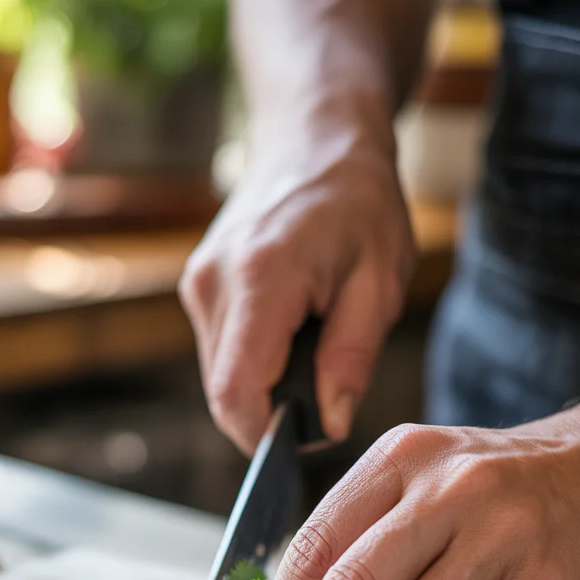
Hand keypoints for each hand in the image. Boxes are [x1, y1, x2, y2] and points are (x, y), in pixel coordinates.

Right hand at [179, 134, 414, 454]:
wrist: (314, 136)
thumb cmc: (358, 200)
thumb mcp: (380, 281)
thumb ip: (351, 358)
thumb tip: (327, 425)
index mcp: (261, 280)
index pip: (236, 392)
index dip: (265, 436)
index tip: (306, 444)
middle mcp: (214, 285)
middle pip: (224, 393)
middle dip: (272, 415)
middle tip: (327, 395)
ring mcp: (199, 285)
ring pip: (221, 377)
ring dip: (266, 386)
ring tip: (315, 348)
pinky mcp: (199, 287)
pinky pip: (222, 351)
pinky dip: (256, 362)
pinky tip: (294, 332)